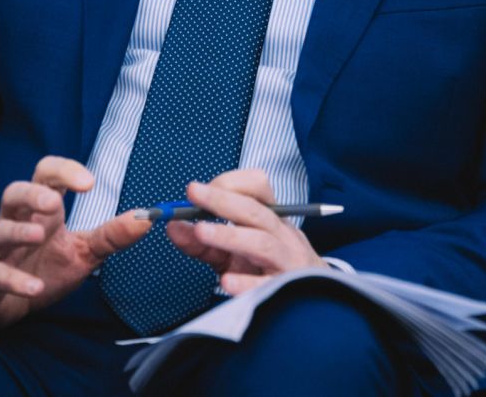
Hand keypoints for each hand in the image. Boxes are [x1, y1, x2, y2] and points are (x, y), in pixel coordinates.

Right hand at [0, 156, 149, 327]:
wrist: (9, 307)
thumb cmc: (45, 269)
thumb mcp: (84, 252)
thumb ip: (112, 235)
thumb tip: (146, 218)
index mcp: (41, 212)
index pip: (47, 175)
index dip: (65, 172)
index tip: (89, 183)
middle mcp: (15, 223)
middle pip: (14, 193)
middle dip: (32, 194)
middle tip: (53, 201)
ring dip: (18, 232)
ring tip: (39, 236)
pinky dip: (13, 280)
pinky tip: (34, 287)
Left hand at [164, 168, 324, 294]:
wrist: (312, 301)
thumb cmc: (267, 269)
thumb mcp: (233, 252)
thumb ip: (203, 241)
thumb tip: (173, 226)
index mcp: (271, 218)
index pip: (257, 186)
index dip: (228, 184)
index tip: (198, 191)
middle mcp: (283, 235)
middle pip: (254, 211)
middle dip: (221, 200)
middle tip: (193, 193)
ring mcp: (288, 262)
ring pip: (262, 243)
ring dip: (230, 235)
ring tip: (201, 232)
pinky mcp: (286, 290)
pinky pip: (268, 284)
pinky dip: (247, 283)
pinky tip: (226, 283)